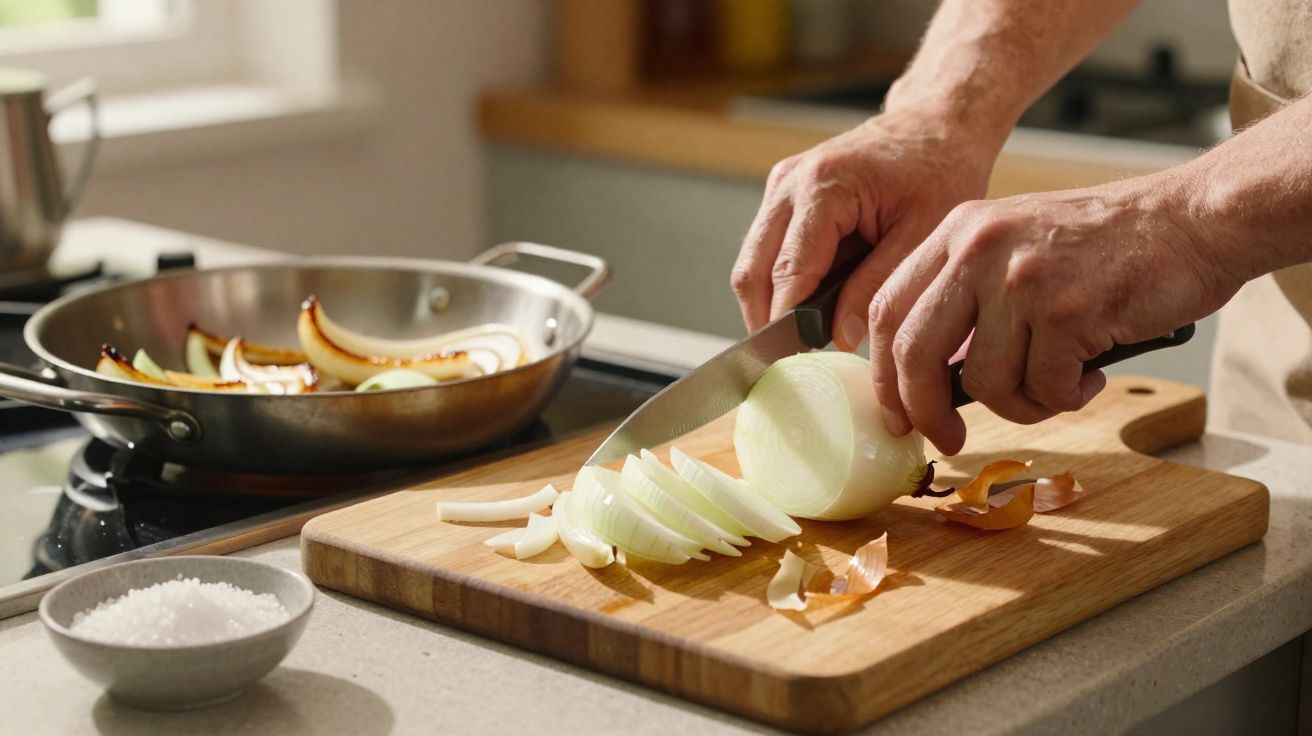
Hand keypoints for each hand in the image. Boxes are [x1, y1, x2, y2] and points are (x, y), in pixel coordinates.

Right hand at [731, 107, 1002, 349]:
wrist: (935, 126)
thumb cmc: (939, 171)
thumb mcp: (923, 234)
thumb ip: (876, 287)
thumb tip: (839, 337)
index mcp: (824, 186)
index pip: (788, 273)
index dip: (789, 325)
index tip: (797, 365)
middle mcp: (789, 183)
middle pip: (752, 273)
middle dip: (770, 322)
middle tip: (797, 361)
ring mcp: (780, 186)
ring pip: (751, 265)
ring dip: (772, 304)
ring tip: (808, 336)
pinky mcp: (782, 195)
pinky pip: (765, 252)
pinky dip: (781, 283)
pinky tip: (813, 302)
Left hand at [869, 176, 1238, 454]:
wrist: (1197, 217)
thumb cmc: (1110, 244)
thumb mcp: (1017, 244)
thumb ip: (968, 294)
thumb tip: (928, 380)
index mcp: (958, 230)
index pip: (886, 309)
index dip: (884, 373)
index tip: (897, 412)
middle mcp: (979, 248)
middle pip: (914, 352)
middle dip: (925, 411)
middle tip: (947, 438)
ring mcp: (1022, 278)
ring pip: (986, 382)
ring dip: (1023, 404)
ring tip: (1061, 381)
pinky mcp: (1067, 310)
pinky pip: (1045, 389)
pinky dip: (1068, 396)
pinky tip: (1093, 370)